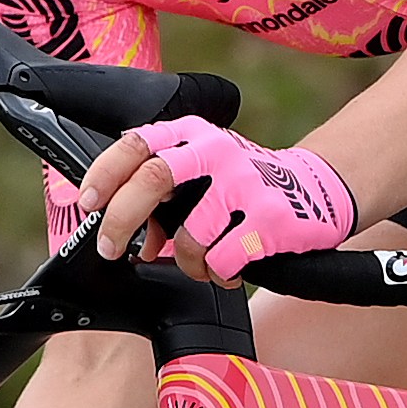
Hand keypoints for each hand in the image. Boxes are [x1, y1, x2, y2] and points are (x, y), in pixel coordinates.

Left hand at [94, 117, 355, 278]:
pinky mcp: (271, 217)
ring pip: (189, 235)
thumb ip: (160, 194)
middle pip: (153, 178)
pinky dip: (219, 273)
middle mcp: (218, 150)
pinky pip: (223, 259)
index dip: (104, 174)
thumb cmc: (244, 185)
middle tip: (111, 248)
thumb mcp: (202, 171)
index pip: (137, 143)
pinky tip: (230, 268)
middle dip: (121, 220)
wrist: (317, 189)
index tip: (89, 203)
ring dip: (186, 261)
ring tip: (200, 263)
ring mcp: (246, 182)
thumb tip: (126, 237)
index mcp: (194, 134)